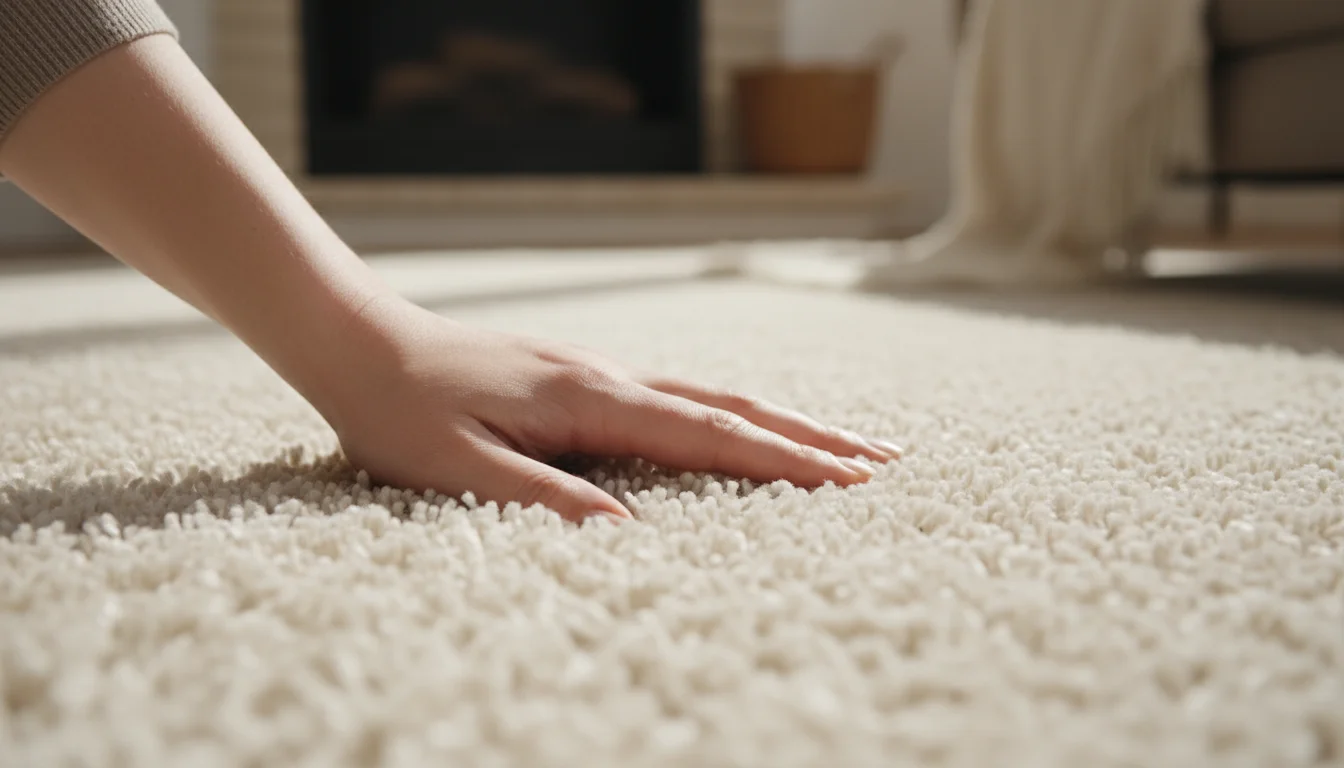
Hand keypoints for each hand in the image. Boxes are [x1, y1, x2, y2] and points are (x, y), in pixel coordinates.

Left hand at [323, 300, 901, 522]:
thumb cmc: (401, 408)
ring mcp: (602, 376)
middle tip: (885, 461)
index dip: (782, 461)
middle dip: (811, 437)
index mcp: (589, 398)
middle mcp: (609, 379)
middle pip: (733, 408)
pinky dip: (735, 420)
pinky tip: (746, 434)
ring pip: (713, 400)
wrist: (359, 339)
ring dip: (784, 424)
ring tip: (843, 446)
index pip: (707, 435)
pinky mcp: (585, 383)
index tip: (851, 481)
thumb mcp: (457, 467)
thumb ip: (542, 497)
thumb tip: (630, 534)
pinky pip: (681, 402)